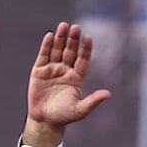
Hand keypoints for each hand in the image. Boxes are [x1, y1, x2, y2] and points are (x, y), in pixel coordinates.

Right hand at [24, 21, 111, 146]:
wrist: (45, 120)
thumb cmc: (65, 116)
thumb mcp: (81, 110)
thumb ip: (93, 101)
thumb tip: (108, 94)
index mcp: (77, 78)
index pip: (83, 60)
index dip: (86, 49)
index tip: (88, 38)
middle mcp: (65, 71)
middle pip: (70, 52)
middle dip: (73, 40)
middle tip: (76, 27)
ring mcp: (52, 69)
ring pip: (57, 50)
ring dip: (61, 38)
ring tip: (64, 26)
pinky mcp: (39, 71)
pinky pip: (44, 55)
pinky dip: (47, 46)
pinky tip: (50, 36)